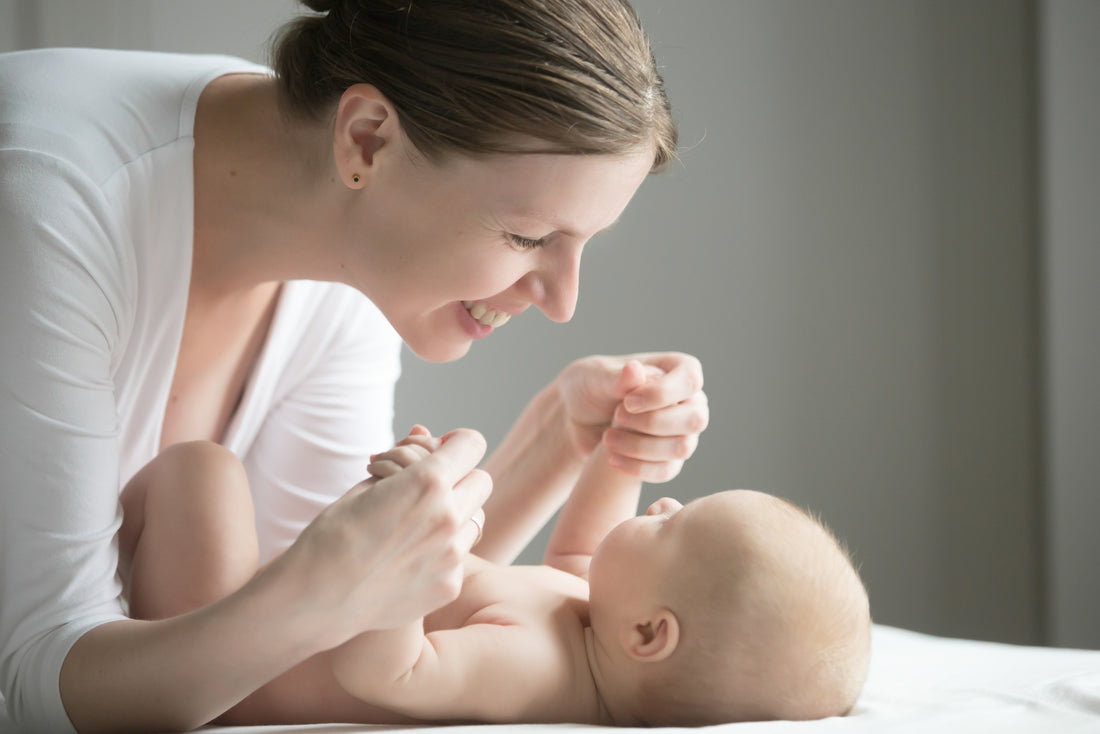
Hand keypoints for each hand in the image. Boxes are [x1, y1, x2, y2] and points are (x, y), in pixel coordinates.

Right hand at [269, 427, 491, 648]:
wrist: (314, 596)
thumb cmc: (333, 533)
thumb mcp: (366, 484)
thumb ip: (406, 461)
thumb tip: (425, 433)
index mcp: (428, 483)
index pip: (472, 444)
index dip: (456, 443)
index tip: (441, 452)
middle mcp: (448, 517)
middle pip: (482, 479)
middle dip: (459, 479)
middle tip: (427, 489)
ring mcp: (452, 555)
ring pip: (476, 519)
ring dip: (456, 515)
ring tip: (416, 526)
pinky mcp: (448, 585)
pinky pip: (460, 556)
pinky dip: (443, 552)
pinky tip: (408, 559)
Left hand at [557, 353, 707, 482]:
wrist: (577, 418)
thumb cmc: (590, 386)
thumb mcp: (596, 377)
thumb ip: (617, 377)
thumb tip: (637, 369)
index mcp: (677, 368)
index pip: (690, 380)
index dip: (662, 394)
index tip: (627, 401)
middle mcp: (689, 400)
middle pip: (694, 419)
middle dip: (651, 423)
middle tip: (616, 417)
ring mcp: (683, 432)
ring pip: (682, 448)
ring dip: (640, 446)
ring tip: (607, 438)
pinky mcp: (670, 459)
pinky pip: (666, 471)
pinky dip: (637, 467)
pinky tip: (611, 458)